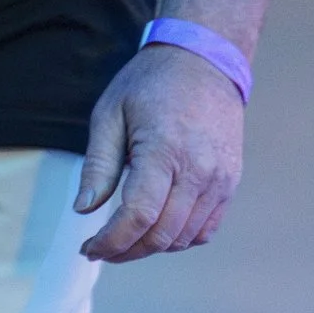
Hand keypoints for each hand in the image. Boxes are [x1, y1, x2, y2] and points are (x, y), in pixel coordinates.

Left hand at [75, 43, 245, 262]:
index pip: (138, 216)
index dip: (110, 242)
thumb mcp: (110, 114)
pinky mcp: (230, 182)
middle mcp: (199, 169)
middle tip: (101, 248)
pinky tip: (156, 227)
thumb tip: (83, 209)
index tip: (89, 248)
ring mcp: (220, 179)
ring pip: (184, 238)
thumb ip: (98, 165)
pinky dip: (179, 238)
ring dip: (151, 247)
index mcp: (164, 150)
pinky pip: (205, 229)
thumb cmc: (151, 84)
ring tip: (125, 237)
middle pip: (161, 235)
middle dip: (126, 250)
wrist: (204, 61)